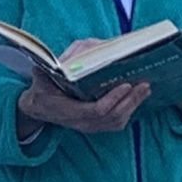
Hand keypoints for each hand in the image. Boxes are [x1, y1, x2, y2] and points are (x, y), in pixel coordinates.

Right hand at [18, 69, 149, 135]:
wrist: (37, 107)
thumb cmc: (42, 87)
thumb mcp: (43, 73)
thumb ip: (59, 63)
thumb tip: (78, 54)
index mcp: (67, 110)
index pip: (96, 110)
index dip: (113, 99)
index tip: (125, 84)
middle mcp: (80, 122)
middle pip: (112, 117)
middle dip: (130, 100)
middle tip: (144, 84)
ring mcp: (89, 127)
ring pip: (117, 121)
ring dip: (133, 105)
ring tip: (144, 89)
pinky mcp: (95, 126)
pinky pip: (116, 123)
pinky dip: (129, 110)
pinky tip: (136, 98)